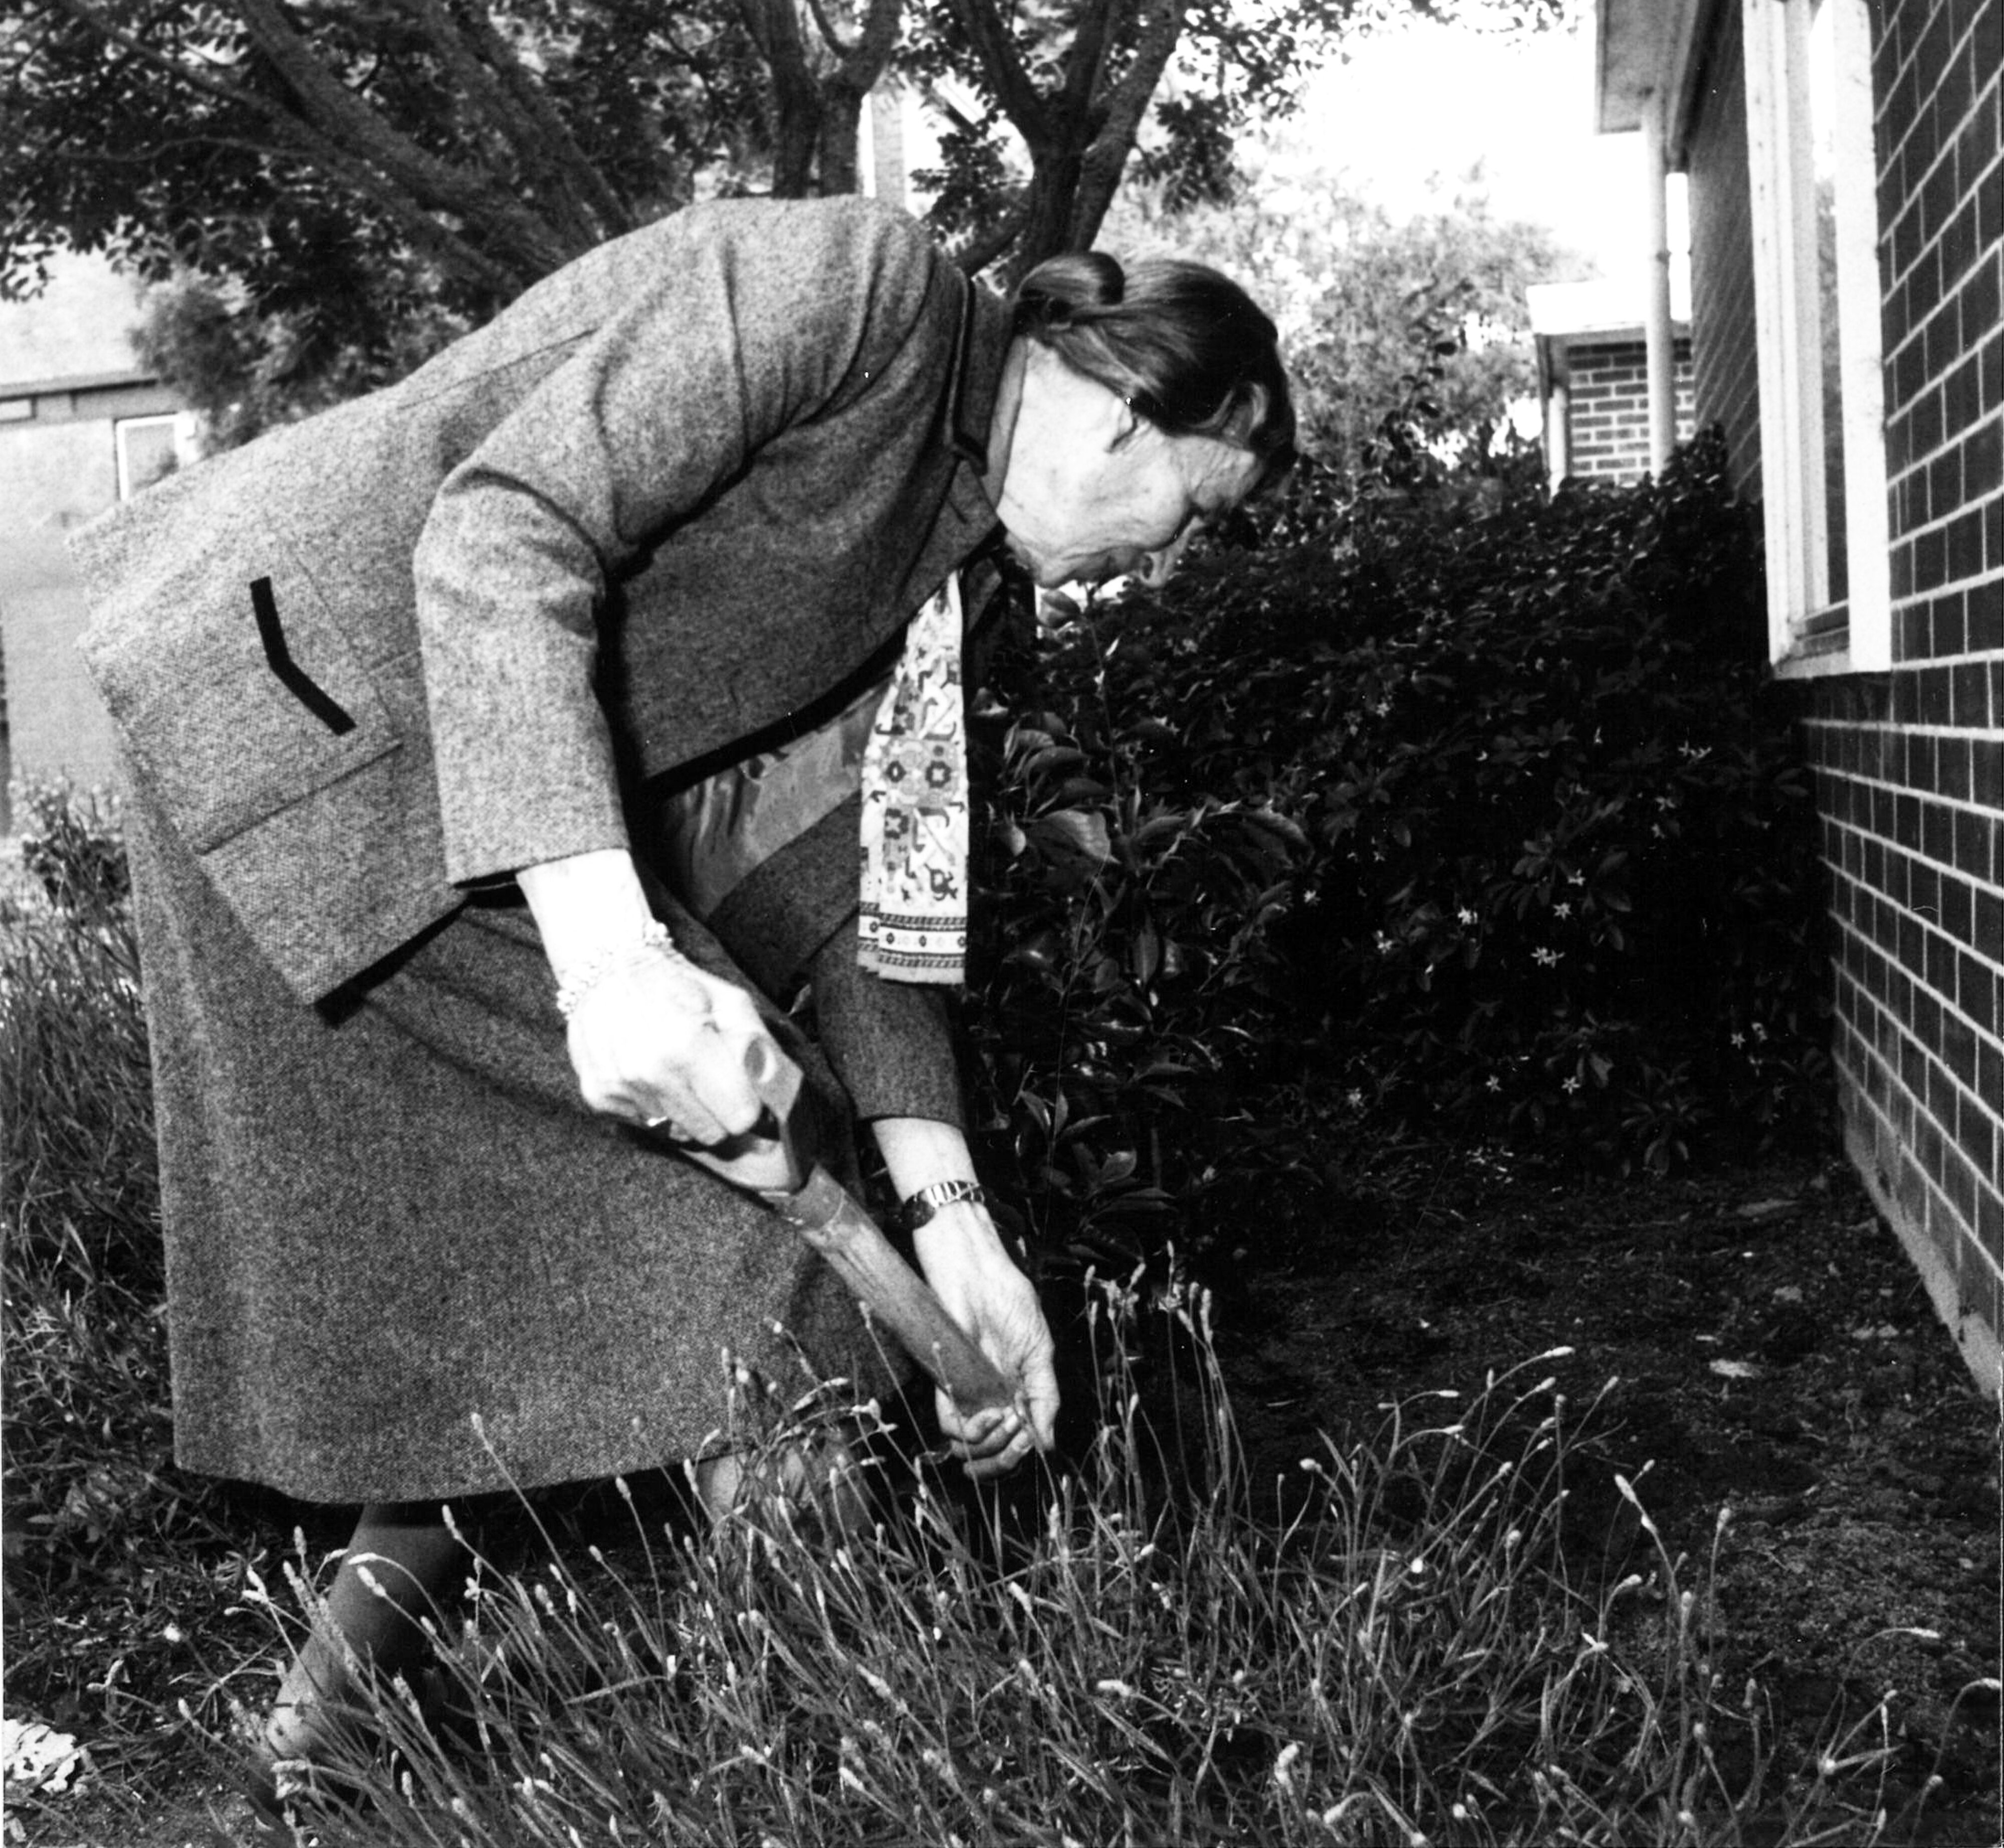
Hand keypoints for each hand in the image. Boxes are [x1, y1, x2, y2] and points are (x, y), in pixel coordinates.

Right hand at [564, 946, 770, 1144]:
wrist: (605, 968)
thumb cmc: (676, 983)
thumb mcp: (730, 1001)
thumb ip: (757, 1047)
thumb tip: (774, 1095)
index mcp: (688, 1045)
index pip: (739, 1117)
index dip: (746, 1103)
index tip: (741, 1089)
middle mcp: (649, 1073)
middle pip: (711, 1134)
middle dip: (718, 1111)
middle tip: (709, 1078)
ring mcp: (620, 1089)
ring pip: (678, 1133)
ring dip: (685, 1109)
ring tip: (677, 1070)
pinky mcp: (599, 1098)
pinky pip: (646, 1124)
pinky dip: (654, 1104)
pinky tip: (649, 1073)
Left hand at [913, 1203, 1059, 1478]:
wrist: (978, 1277)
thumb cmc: (1011, 1304)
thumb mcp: (1041, 1353)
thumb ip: (1045, 1398)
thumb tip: (1047, 1444)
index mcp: (1017, 1393)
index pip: (1016, 1442)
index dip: (1023, 1452)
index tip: (1032, 1444)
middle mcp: (991, 1399)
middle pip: (993, 1452)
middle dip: (1008, 1455)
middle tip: (1018, 1433)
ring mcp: (969, 1394)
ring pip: (971, 1447)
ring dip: (993, 1446)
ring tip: (1005, 1419)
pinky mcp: (947, 1385)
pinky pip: (951, 1426)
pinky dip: (971, 1432)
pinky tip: (988, 1415)